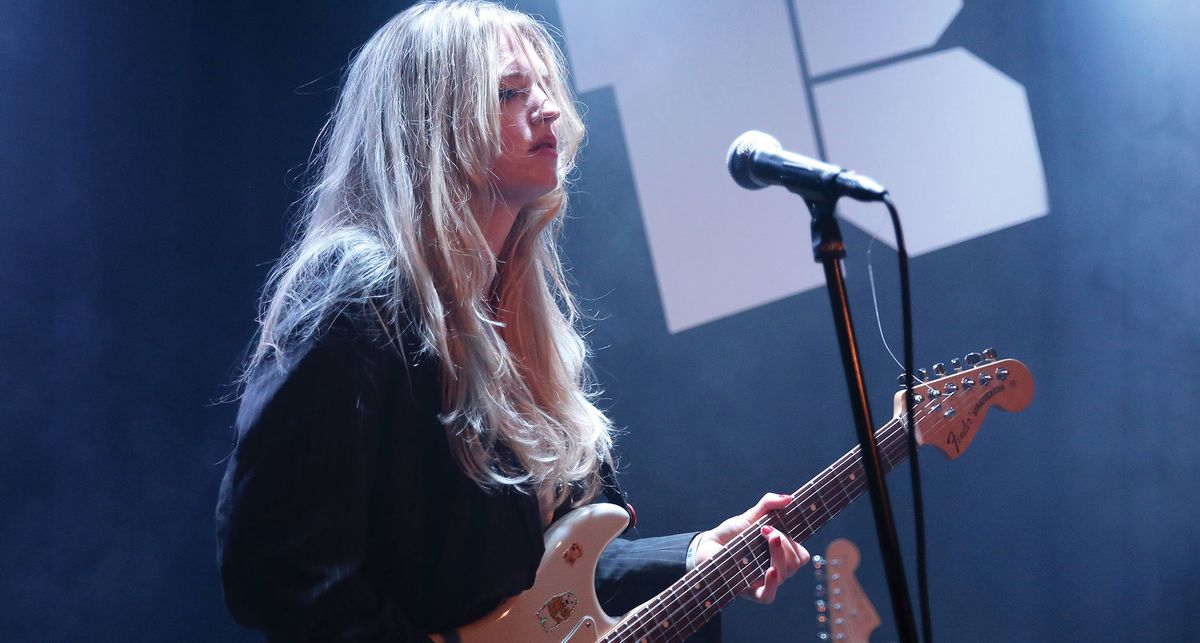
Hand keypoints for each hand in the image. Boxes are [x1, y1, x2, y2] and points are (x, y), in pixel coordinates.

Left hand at [693, 493, 808, 603]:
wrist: (706, 546)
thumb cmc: (731, 534)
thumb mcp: (749, 516)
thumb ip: (768, 504)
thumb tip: (789, 498)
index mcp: (779, 555)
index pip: (801, 554)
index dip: (795, 542)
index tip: (775, 526)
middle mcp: (775, 569)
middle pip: (795, 563)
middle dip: (785, 543)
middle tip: (766, 530)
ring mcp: (763, 582)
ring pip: (784, 574)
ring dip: (779, 554)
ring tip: (766, 538)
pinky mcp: (749, 592)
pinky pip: (768, 596)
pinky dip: (772, 583)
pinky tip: (769, 570)